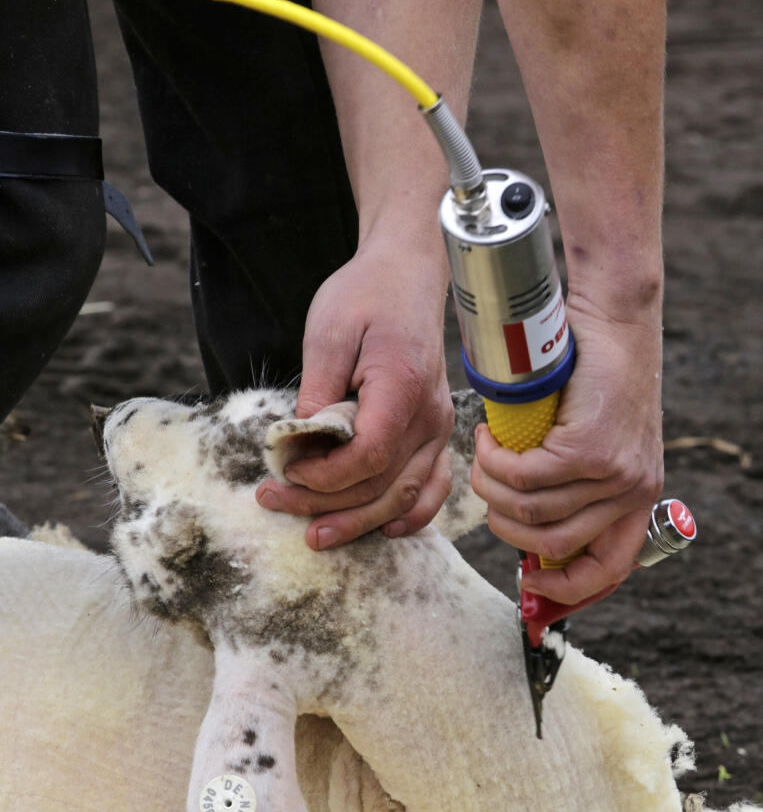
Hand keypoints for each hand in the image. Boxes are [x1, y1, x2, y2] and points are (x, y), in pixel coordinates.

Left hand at [255, 235, 453, 548]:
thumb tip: (299, 445)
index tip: (285, 470)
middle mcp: (430, 417)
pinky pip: (432, 490)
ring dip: (358, 522)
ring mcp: (439, 431)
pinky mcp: (437, 437)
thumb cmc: (365, 296)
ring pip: (404, 497)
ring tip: (315, 534)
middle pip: (382, 485)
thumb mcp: (328, 332)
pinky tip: (378, 531)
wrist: (407, 276)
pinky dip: (408, 516)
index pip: (368, 455)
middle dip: (325, 504)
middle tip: (273, 502)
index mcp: (403, 388)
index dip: (325, 475)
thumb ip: (317, 392)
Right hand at [470, 298, 663, 603]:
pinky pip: (525, 477)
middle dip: (503, 524)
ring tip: (484, 457)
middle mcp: (633, 494)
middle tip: (486, 488)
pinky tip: (488, 437)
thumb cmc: (596, 376)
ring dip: (491, 487)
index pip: (607, 571)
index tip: (529, 581)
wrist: (615, 318)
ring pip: (530, 510)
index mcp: (638, 501)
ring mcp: (615, 474)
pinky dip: (494, 461)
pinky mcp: (592, 449)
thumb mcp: (596, 442)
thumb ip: (576, 488)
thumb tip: (531, 537)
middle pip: (550, 544)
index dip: (564, 590)